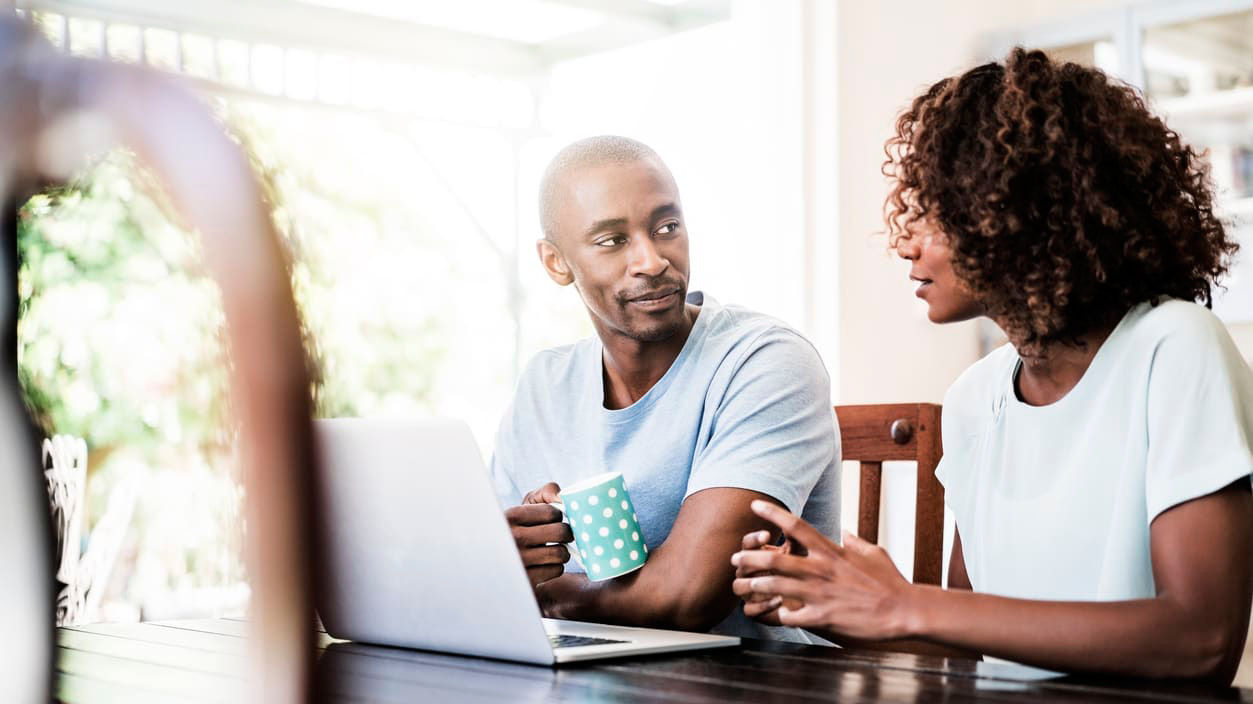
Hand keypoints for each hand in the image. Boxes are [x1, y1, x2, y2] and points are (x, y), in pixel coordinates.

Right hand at [505, 482, 571, 586]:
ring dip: (562, 552)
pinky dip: (555, 567)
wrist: (498, 563)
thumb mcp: (527, 505)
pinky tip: (544, 564)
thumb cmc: (520, 527)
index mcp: (511, 516)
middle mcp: (513, 538)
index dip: (557, 515)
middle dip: (565, 533)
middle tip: (560, 535)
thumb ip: (546, 492)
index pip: (552, 512)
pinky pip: (557, 570)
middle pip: (560, 532)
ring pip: (561, 553)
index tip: (552, 520)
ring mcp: (519, 560)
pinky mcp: (526, 579)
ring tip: (552, 550)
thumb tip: (561, 497)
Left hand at [731, 500, 915, 639]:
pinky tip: (775, 614)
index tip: (754, 505)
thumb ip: (855, 541)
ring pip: (775, 587)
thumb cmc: (891, 583)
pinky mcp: (822, 617)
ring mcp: (820, 594)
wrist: (904, 611)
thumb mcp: (873, 554)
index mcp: (832, 552)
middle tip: (735, 558)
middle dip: (750, 558)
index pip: (796, 526)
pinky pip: (791, 615)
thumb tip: (845, 531)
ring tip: (741, 587)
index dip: (772, 514)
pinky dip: (779, 614)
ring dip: (754, 586)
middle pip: (775, 559)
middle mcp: (821, 570)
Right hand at [733, 530, 801, 625]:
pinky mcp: (754, 611)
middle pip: (739, 563)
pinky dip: (762, 605)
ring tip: (771, 582)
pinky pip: (749, 610)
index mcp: (757, 554)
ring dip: (752, 583)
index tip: (768, 535)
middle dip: (750, 559)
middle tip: (766, 557)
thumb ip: (795, 538)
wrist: (810, 600)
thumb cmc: (803, 571)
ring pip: (738, 586)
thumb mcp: (800, 553)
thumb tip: (794, 520)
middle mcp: (748, 572)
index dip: (754, 539)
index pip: (747, 543)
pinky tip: (779, 600)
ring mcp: (749, 592)